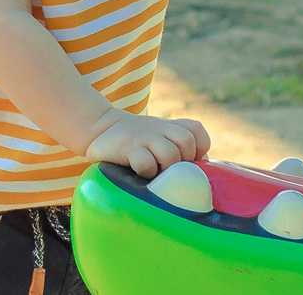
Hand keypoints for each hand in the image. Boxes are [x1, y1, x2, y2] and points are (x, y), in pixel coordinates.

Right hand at [85, 108, 210, 178]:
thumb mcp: (159, 138)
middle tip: (171, 172)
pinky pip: (146, 162)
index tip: (188, 161)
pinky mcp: (127, 147)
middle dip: (184, 162)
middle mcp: (160, 128)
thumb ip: (179, 148)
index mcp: (171, 126)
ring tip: (157, 175)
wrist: (100, 129)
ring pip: (170, 153)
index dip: (199, 148)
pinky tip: (140, 174)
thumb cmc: (137, 142)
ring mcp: (144, 137)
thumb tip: (202, 172)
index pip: (196, 131)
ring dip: (167, 169)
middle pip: (186, 141)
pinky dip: (147, 171)